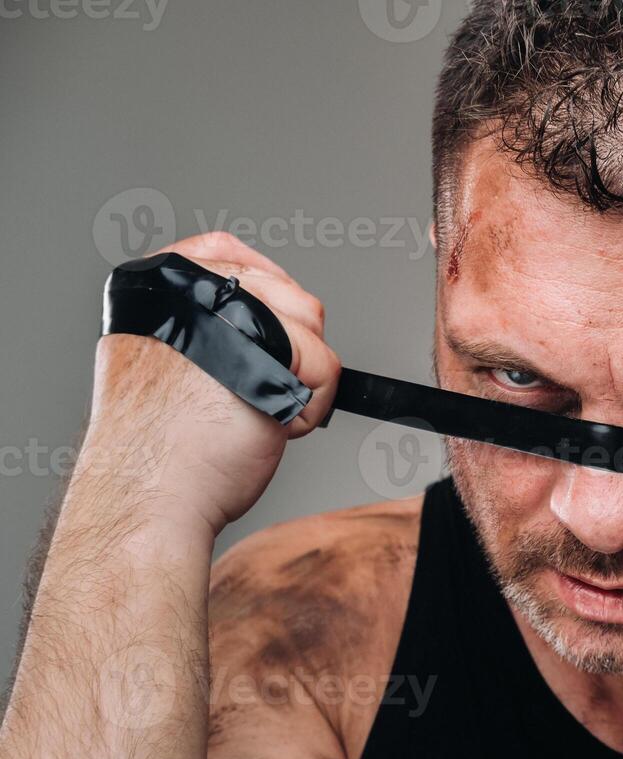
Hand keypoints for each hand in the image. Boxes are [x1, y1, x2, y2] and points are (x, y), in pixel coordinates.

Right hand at [84, 232, 339, 534]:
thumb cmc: (156, 450)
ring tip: (255, 415)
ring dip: (300, 379)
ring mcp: (225, 312)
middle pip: (283, 289)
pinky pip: (325, 364)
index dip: (265, 285)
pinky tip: (272, 429)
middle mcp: (183, 288)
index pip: (225, 251)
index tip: (275, 328)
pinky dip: (311, 407)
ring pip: (309, 324)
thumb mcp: (164, 362)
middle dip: (288, 349)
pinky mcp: (269, 345)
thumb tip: (263, 312)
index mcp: (152, 286)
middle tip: (252, 397)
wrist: (147, 494)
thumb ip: (201, 327)